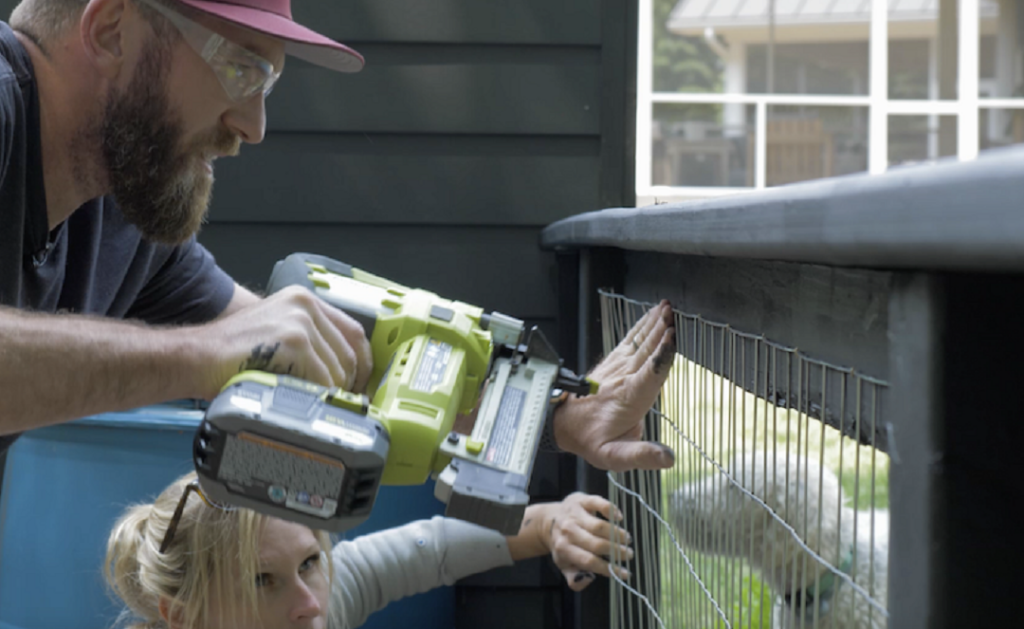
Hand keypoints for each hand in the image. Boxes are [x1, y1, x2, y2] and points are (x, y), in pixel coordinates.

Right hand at [194, 286, 372, 397]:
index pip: (353, 332)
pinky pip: (321, 380)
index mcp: (303, 301)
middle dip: (347, 385)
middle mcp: (305, 305)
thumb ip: (310, 343)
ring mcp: (300, 321)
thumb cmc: (232, 355)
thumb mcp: (277, 334)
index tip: (360, 386)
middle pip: (349, 354)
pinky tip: (298, 400)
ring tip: (309, 403)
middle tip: (338, 405)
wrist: (195, 357)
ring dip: (327, 394)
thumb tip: (344, 374)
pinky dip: (315, 397)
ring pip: (337, 371)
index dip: (363, 364)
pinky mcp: (293, 341)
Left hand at [539, 493, 632, 590]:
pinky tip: (619, 518)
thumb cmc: (564, 545)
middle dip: (617, 551)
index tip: (625, 573)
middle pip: (596, 544)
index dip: (609, 568)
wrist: (549, 521)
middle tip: (629, 554)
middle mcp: (567, 531)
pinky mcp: (580, 500)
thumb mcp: (565, 564)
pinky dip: (610, 510)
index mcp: (564, 549)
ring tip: (627, 539)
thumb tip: (587, 580)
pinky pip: (597, 503)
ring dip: (617, 534)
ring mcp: (574, 514)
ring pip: (599, 526)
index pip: (589, 561)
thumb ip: (574, 578)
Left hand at [553, 300, 675, 471]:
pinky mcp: (613, 362)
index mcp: (629, 399)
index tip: (672, 336)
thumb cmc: (592, 439)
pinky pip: (629, 340)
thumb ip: (641, 456)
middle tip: (674, 312)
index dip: (662, 355)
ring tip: (667, 307)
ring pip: (638, 341)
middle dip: (660, 330)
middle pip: (646, 351)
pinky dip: (641, 325)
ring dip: (653, 323)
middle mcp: (623, 379)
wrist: (563, 425)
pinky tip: (652, 313)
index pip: (649, 374)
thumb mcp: (614, 457)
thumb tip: (668, 459)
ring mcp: (617, 368)